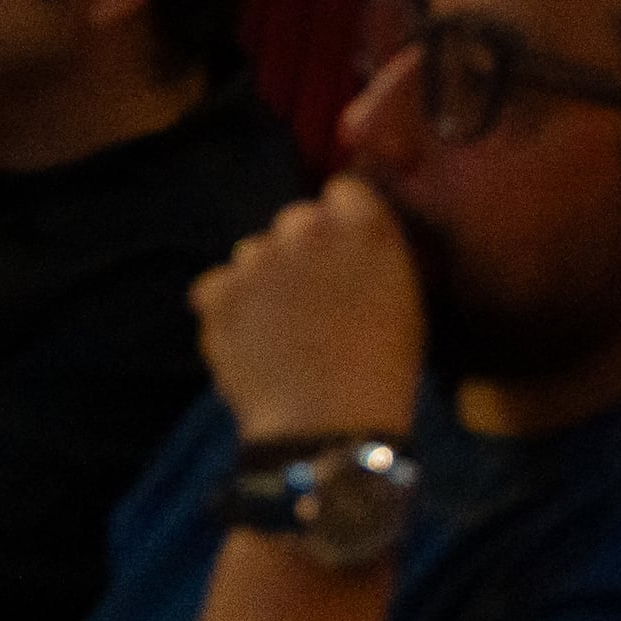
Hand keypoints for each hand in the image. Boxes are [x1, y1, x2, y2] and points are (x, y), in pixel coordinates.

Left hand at [191, 182, 426, 447]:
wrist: (326, 429)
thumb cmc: (381, 370)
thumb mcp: (403, 297)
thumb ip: (374, 250)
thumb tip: (352, 237)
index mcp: (362, 225)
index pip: (343, 191)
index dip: (343, 223)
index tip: (345, 256)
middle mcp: (306, 228)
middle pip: (296, 220)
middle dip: (302, 250)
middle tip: (312, 300)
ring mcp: (256, 258)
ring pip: (254, 253)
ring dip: (264, 279)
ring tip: (280, 330)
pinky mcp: (217, 293)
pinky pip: (217, 287)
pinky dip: (229, 309)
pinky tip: (251, 342)